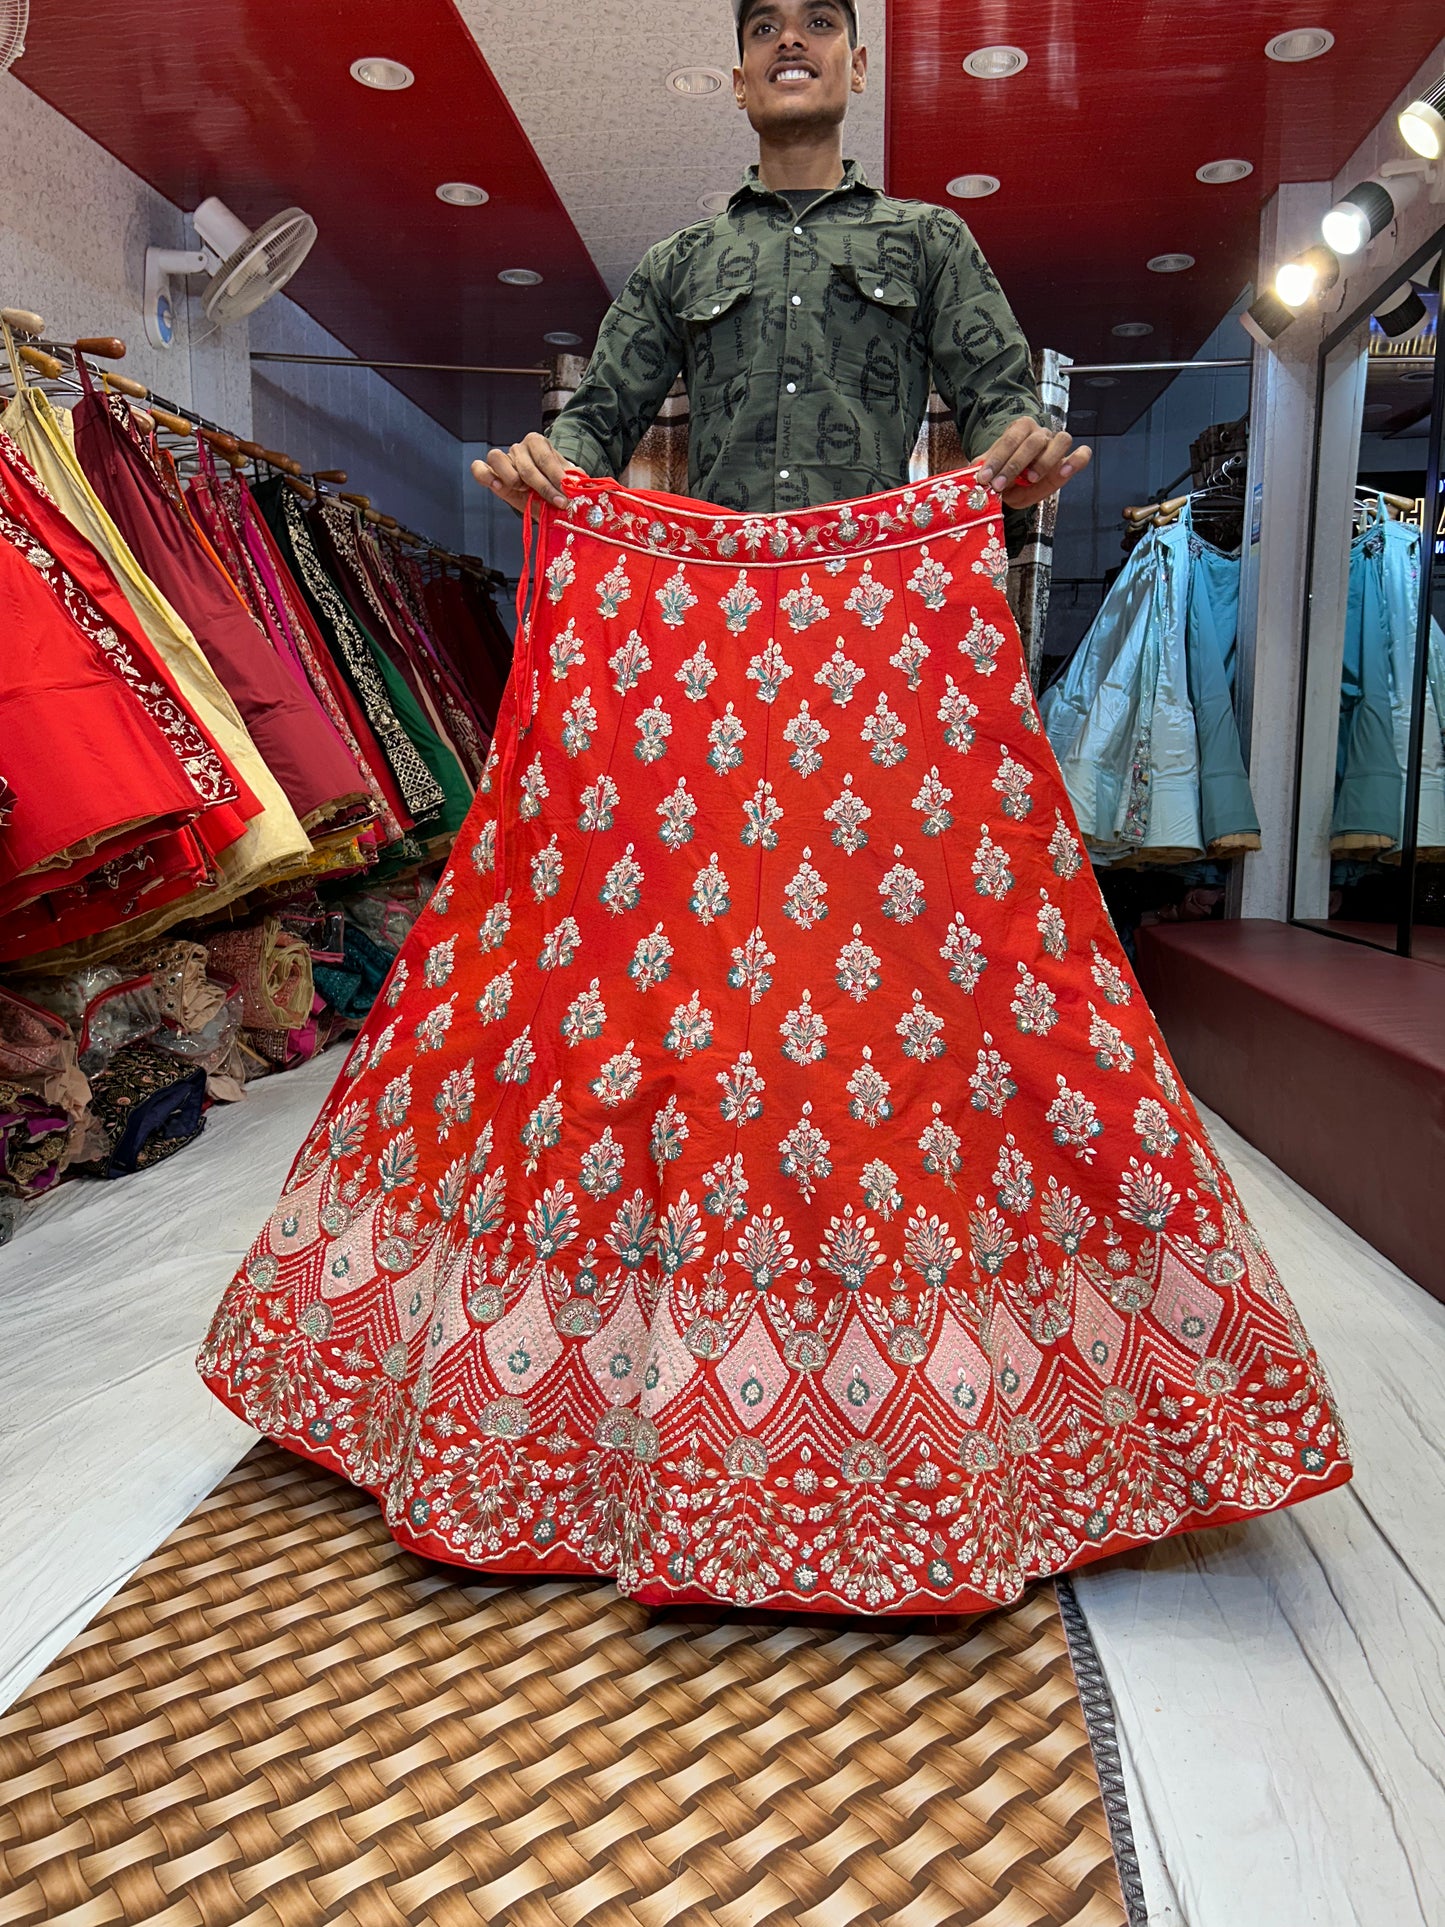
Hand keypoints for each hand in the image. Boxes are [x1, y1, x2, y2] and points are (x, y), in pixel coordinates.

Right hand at [471, 432, 573, 512]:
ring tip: (524, 490)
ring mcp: (503, 459)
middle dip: (544, 487)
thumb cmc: (554, 486)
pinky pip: (479, 468)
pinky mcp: (490, 473)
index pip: (544, 457)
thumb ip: (574, 480)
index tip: (567, 492)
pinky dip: (486, 476)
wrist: (543, 497)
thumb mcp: (568, 481)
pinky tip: (499, 487)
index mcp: (537, 442)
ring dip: (512, 479)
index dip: (556, 476)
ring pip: (497, 458)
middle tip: (558, 502)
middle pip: (526, 466)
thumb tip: (580, 485)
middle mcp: (518, 448)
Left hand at [975, 417, 1092, 508]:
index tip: (985, 478)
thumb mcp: (992, 474)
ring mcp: (1057, 445)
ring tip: (1031, 478)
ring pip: (1061, 440)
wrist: (1018, 484)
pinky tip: (1065, 471)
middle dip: (1014, 465)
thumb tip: (975, 470)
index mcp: (1019, 429)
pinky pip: (1082, 454)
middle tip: (1000, 485)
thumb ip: (984, 470)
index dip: (996, 459)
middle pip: (1033, 441)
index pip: (1009, 440)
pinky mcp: (1070, 459)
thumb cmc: (1006, 476)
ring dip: (1045, 461)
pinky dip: (1077, 460)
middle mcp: (1040, 434)